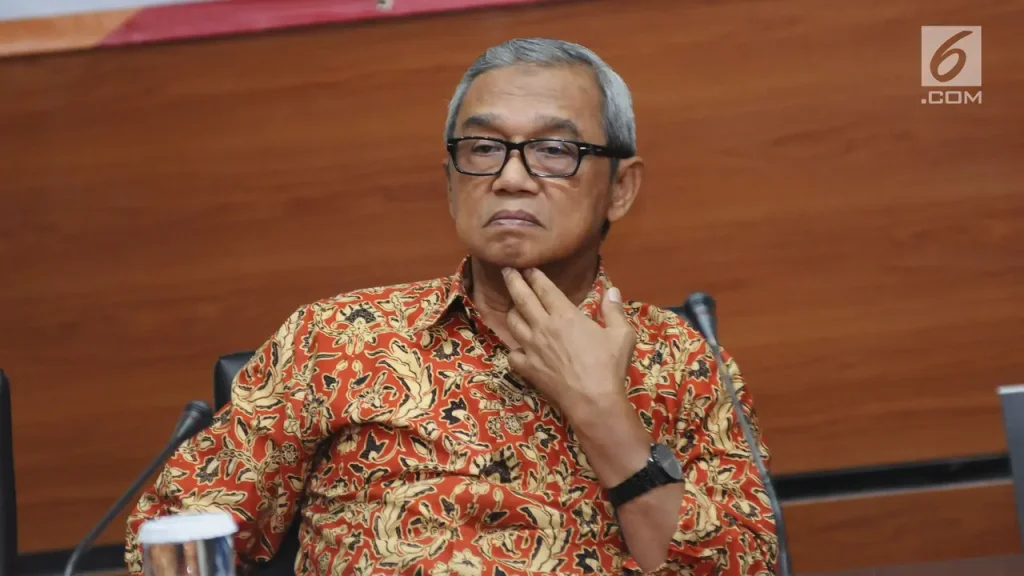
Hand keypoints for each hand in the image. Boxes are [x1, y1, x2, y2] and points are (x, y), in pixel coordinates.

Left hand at [502, 267, 636, 423]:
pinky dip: (514, 347)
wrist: (593, 400)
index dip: (534, 275)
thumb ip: (614, 310)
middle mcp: (543, 327)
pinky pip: (512, 352)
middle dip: (513, 281)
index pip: (544, 288)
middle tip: (506, 270)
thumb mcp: (622, 335)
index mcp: (565, 315)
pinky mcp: (527, 367)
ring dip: (512, 311)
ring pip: (512, 322)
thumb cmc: (609, 366)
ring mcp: (531, 347)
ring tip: (513, 306)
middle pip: (521, 298)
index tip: (528, 267)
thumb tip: (612, 290)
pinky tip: (519, 347)